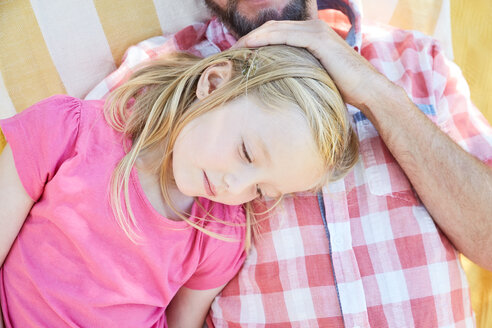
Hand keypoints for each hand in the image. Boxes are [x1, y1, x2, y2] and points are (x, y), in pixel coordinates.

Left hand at [233, 20, 389, 109]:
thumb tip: (278, 82)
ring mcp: (316, 32)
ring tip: (236, 51)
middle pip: (272, 27)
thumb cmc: (343, 89)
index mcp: (311, 35)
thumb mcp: (315, 76)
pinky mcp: (318, 40)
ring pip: (275, 29)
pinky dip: (266, 40)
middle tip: (231, 52)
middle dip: (250, 38)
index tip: (239, 54)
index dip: (256, 40)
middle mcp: (313, 28)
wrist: (368, 91)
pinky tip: (251, 48)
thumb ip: (299, 71)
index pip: (276, 32)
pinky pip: (285, 36)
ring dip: (253, 38)